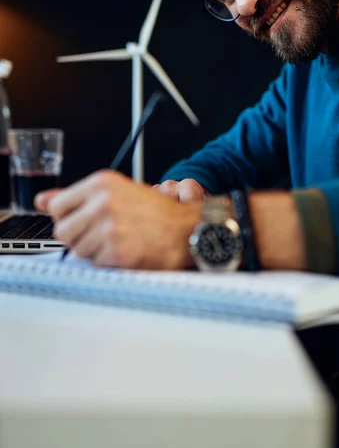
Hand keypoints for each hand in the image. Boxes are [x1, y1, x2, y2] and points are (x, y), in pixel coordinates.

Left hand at [34, 170, 200, 269]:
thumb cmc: (157, 211)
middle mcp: (103, 202)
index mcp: (101, 183)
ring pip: (78, 250)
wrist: (187, 228)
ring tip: (117, 242)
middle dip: (78, 237)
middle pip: (63, 231)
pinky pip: (95, 264)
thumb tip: (41, 200)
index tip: (82, 221)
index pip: (57, 205)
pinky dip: (108, 263)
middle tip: (101, 235)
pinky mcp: (117, 251)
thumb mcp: (116, 191)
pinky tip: (125, 251)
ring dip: (94, 252)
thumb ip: (76, 196)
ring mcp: (110, 227)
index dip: (69, 217)